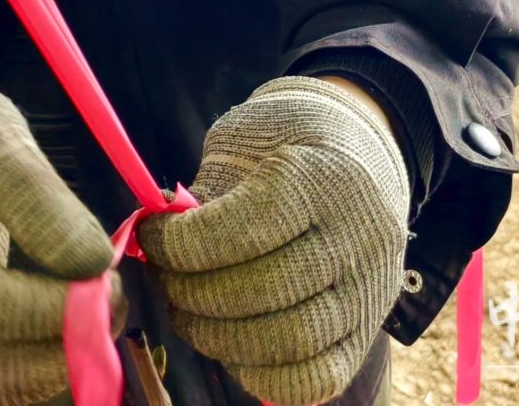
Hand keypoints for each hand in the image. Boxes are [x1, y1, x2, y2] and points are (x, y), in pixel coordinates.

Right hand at [0, 52, 118, 405]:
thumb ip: (41, 203)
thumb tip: (96, 265)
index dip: (59, 310)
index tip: (108, 278)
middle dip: (66, 342)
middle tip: (111, 293)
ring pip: (3, 374)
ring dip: (60, 353)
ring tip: (97, 297)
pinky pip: (1, 358)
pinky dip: (44, 347)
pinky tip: (72, 304)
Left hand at [138, 77, 408, 405]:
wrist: (361, 150)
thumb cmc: (286, 142)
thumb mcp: (246, 140)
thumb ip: (206, 192)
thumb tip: (157, 240)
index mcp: (320, 178)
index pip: (242, 229)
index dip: (182, 244)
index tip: (150, 238)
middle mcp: (356, 237)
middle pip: (265, 291)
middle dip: (194, 293)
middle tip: (164, 281)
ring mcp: (369, 289)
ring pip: (290, 340)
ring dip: (220, 337)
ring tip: (188, 312)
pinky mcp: (368, 329)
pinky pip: (317, 378)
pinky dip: (263, 374)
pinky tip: (230, 345)